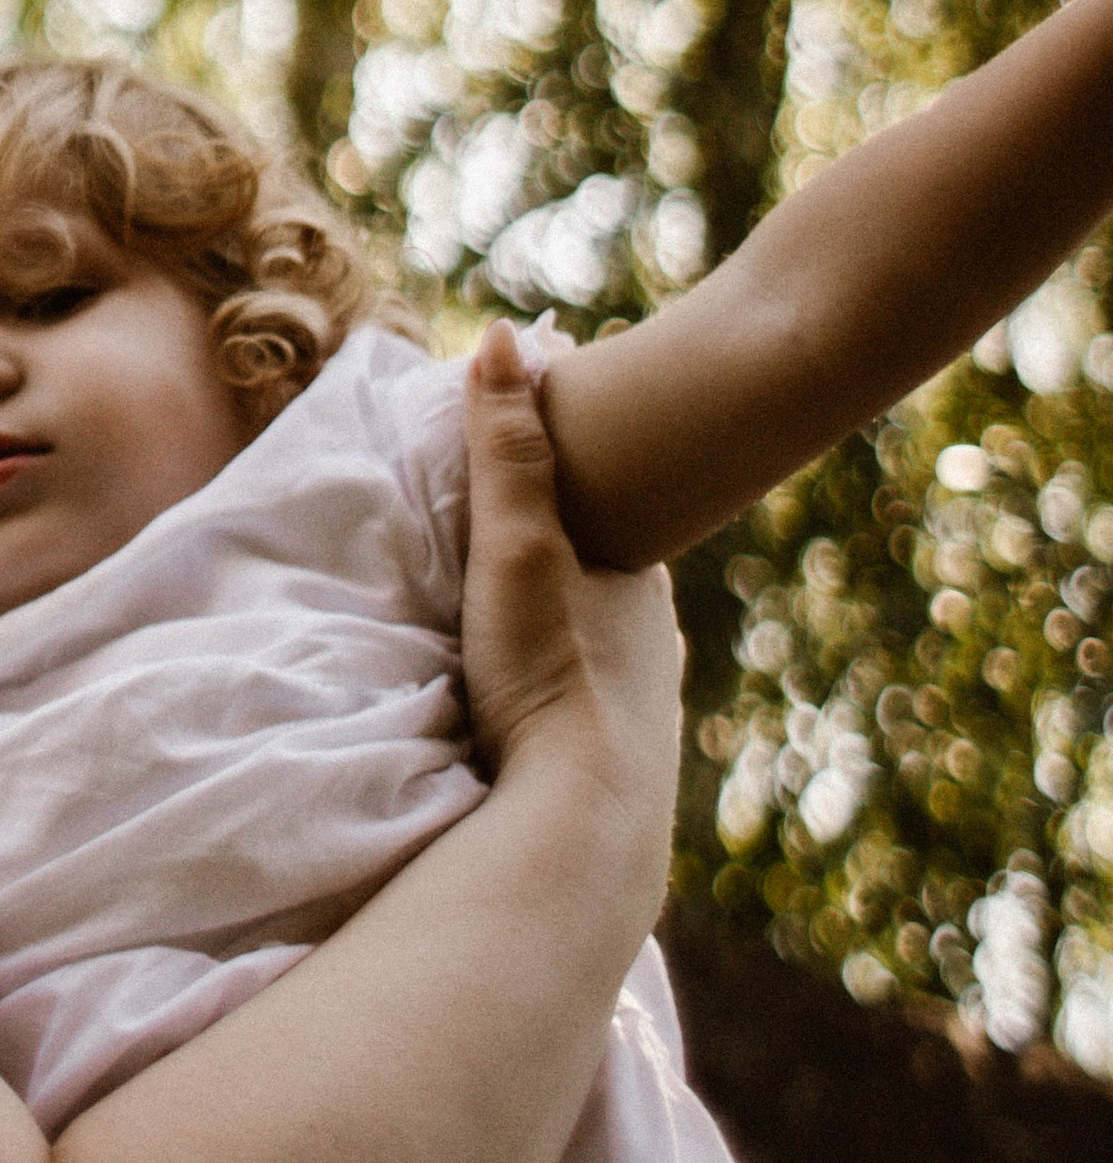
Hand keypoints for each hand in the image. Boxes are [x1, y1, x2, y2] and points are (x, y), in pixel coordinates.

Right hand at [457, 323, 680, 937]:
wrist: (584, 829)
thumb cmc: (553, 678)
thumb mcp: (517, 549)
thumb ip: (507, 449)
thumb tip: (504, 333)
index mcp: (643, 585)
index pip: (615, 511)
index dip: (578, 486)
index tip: (540, 466)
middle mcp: (658, 644)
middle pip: (609, 582)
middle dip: (572, 561)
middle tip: (510, 546)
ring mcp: (647, 713)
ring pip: (604, 651)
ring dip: (566, 636)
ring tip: (508, 630)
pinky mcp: (621, 773)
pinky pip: (590, 712)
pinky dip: (562, 696)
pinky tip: (529, 709)